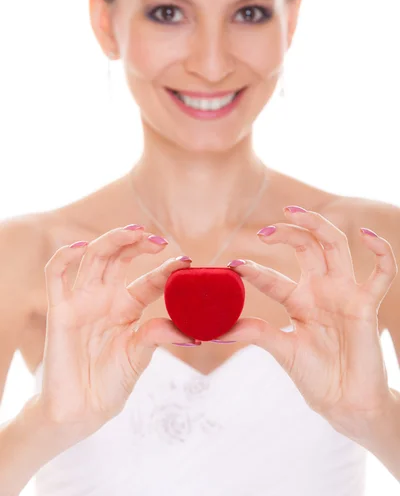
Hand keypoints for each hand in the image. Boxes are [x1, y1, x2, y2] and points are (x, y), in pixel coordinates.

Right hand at [38, 226, 195, 443]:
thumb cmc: (110, 385)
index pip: (148, 279)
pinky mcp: (59, 311)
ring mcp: (82, 302)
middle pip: (120, 257)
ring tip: (134, 232)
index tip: (187, 262)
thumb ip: (157, 337)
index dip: (166, 268)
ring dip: (112, 240)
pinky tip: (81, 246)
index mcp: (127, 308)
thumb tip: (188, 330)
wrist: (80, 412)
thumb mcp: (139, 357)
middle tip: (158, 240)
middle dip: (137, 243)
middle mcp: (105, 298)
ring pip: (94, 257)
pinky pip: (55, 276)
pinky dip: (64, 256)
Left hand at [221, 206, 397, 442]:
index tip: (232, 266)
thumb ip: (257, 334)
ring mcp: (344, 294)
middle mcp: (320, 290)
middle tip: (263, 232)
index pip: (273, 277)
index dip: (253, 270)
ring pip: (335, 246)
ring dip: (317, 225)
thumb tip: (220, 329)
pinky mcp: (367, 305)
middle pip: (306, 247)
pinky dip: (380, 252)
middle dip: (287, 233)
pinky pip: (381, 273)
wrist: (345, 404)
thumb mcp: (283, 350)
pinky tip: (366, 234)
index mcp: (298, 301)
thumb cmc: (316, 378)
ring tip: (294, 213)